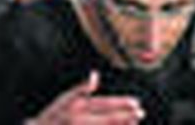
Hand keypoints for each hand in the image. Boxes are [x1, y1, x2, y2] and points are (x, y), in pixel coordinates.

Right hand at [29, 71, 144, 124]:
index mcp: (77, 106)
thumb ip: (82, 88)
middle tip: (141, 113)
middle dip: (127, 116)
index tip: (136, 103)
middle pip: (109, 119)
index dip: (122, 104)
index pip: (105, 104)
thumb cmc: (53, 115)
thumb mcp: (65, 98)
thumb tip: (95, 75)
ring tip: (134, 123)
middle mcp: (80, 120)